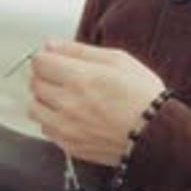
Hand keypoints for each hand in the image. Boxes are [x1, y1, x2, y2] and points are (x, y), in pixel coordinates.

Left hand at [28, 40, 163, 165]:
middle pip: (34, 83)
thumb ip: (79, 50)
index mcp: (80, 79)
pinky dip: (51, 119)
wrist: (156, 135)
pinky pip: (45, 129)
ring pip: (34, 107)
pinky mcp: (69, 145)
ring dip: (44, 98)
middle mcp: (68, 104)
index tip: (54, 59)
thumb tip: (51, 45)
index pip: (39, 62)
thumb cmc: (142, 95)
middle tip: (62, 76)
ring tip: (63, 96)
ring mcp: (67, 127)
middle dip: (45, 75)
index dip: (46, 57)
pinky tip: (70, 115)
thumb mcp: (118, 60)